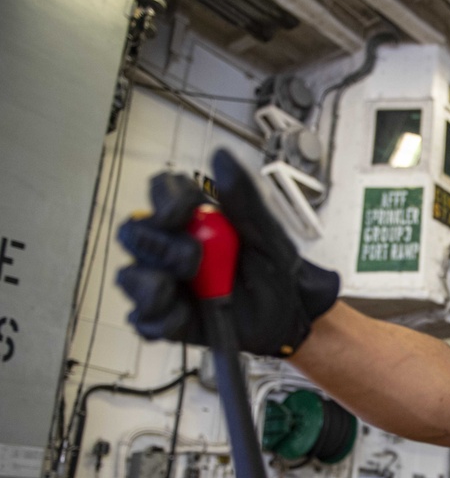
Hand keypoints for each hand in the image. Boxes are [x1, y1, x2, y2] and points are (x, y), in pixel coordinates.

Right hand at [116, 149, 339, 356]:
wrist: (290, 309)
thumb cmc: (276, 267)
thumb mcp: (266, 229)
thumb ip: (243, 195)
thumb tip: (222, 157)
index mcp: (193, 217)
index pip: (161, 193)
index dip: (164, 201)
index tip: (179, 215)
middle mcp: (171, 245)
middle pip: (135, 233)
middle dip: (159, 247)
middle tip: (193, 261)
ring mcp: (166, 281)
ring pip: (130, 276)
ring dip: (151, 285)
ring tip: (179, 291)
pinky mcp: (167, 317)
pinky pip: (143, 319)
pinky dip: (159, 319)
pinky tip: (183, 317)